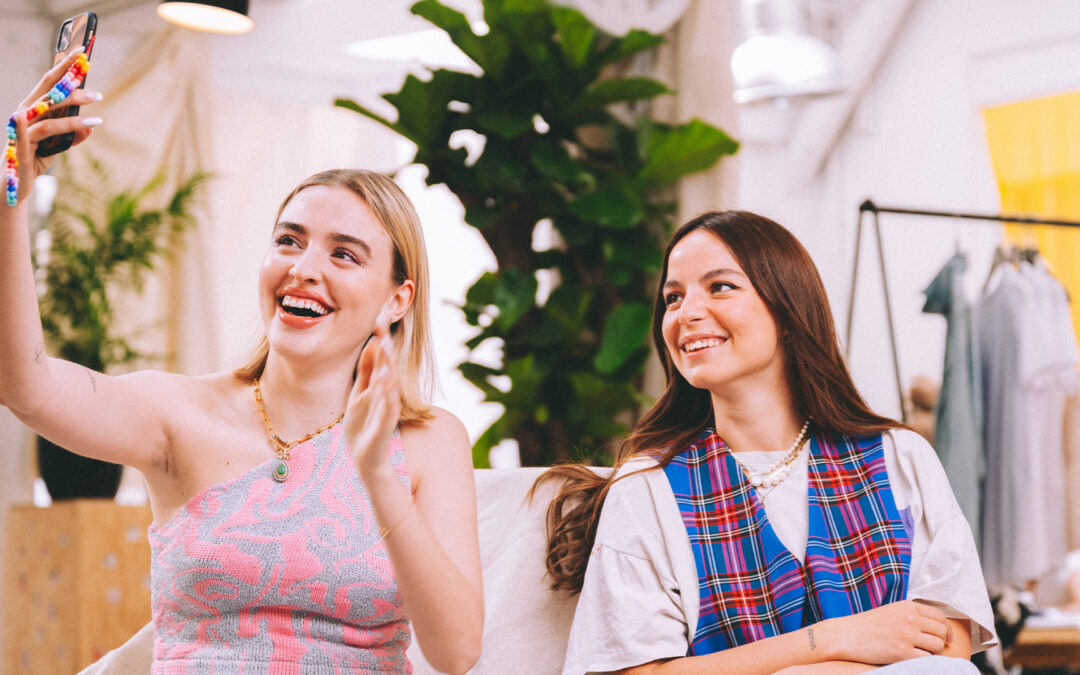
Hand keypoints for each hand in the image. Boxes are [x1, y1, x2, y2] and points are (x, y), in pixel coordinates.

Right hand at [10, 48, 101, 202]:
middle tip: (91, 72)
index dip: (64, 67)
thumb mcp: (56, 147)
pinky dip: (40, 126)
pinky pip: (31, 135)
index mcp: (33, 110)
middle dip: (68, 78)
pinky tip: (32, 117)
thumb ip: (72, 136)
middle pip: (48, 91)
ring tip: (97, 113)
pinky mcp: (21, 148)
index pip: (50, 83)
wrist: (10, 186)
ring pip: (48, 114)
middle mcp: (25, 114)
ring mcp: (20, 130)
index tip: (81, 51)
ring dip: (73, 112)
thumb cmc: (33, 160)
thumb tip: (92, 127)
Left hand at [344, 314, 400, 481]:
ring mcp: (386, 407)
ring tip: (386, 344)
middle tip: (382, 322)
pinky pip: (387, 403)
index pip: (381, 356)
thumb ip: (366, 370)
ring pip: (389, 381)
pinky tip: (385, 376)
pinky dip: (386, 390)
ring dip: (388, 363)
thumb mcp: (360, 393)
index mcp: (378, 385)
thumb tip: (372, 343)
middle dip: (384, 344)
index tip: (377, 316)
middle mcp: (385, 393)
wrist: (367, 459)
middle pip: (387, 364)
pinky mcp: (385, 423)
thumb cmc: (364, 427)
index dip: (380, 338)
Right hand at [819, 600, 950, 664]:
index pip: (940, 616)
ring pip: (937, 646)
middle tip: (935, 649)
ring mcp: (907, 635)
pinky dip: (925, 661)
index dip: (946, 629)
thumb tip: (935, 626)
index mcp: (908, 607)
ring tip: (923, 654)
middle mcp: (910, 618)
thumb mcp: (892, 611)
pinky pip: (926, 658)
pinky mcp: (902, 652)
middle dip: (941, 641)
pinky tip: (915, 660)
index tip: (945, 637)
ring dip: (934, 653)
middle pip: (941, 631)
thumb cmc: (868, 625)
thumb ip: (912, 615)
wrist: (847, 635)